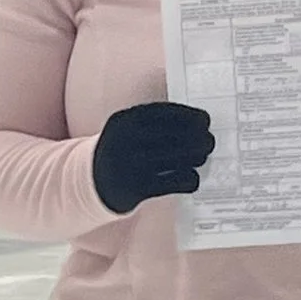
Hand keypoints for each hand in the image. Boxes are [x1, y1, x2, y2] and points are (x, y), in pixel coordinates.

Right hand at [92, 99, 214, 214]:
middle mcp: (127, 139)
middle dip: (200, 138)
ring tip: (201, 158)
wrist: (91, 184)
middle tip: (209, 142)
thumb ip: (152, 123)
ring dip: (198, 157)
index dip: (190, 115)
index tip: (204, 119)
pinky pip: (176, 181)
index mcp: (125, 120)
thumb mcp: (126, 130)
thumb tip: (196, 124)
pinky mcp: (138, 187)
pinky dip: (190, 179)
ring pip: (180, 157)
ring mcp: (132, 163)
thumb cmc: (119, 152)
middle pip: (177, 134)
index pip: (166, 112)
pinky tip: (192, 179)